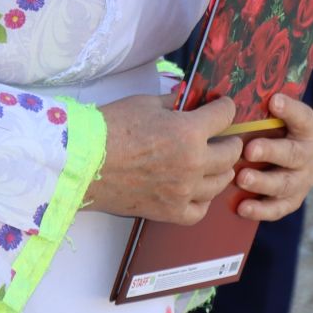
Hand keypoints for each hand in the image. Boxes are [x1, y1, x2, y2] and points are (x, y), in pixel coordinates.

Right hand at [89, 94, 240, 223]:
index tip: (223, 107)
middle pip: (231, 153)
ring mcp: (183, 191)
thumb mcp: (146, 104)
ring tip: (210, 162)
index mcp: (189, 132)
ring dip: (219, 169)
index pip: (225, 116)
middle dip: (229, 140)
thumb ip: (174, 103)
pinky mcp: (169, 212)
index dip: (226, 107)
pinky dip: (203, 199)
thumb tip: (188, 100)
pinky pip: (201, 210)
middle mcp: (193, 163)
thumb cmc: (110, 128)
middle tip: (221, 136)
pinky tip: (196, 189)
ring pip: (221, 182)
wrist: (82, 161)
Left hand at [233, 94, 312, 221]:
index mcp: (309, 128)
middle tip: (249, 149)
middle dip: (271, 152)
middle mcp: (311, 155)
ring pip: (285, 184)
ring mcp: (303, 181)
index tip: (273, 101)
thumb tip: (232, 98)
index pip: (303, 117)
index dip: (290, 110)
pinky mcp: (291, 201)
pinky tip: (242, 208)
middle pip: (293, 154)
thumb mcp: (272, 116)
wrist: (282, 156)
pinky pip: (277, 209)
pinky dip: (260, 210)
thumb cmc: (272, 129)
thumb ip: (262, 108)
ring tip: (241, 178)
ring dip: (263, 182)